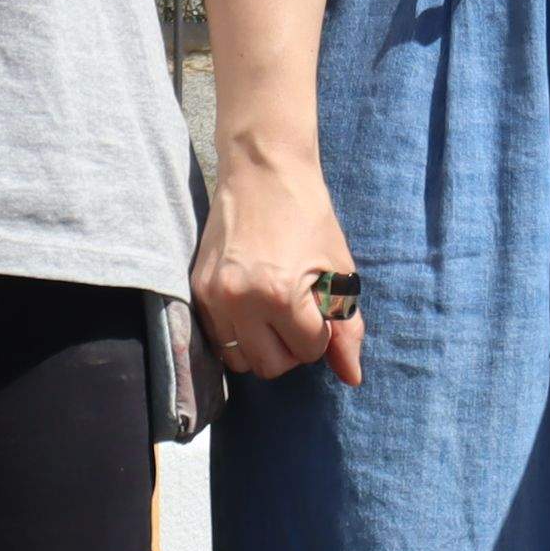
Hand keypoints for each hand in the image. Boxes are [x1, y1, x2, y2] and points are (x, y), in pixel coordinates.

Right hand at [192, 158, 363, 387]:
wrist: (263, 172)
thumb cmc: (309, 217)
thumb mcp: (338, 270)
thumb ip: (347, 328)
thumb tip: (353, 378)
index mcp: (280, 294)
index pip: (307, 351)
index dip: (321, 332)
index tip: (320, 303)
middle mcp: (239, 301)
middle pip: (269, 366)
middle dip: (292, 348)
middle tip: (300, 314)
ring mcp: (212, 297)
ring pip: (239, 359)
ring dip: (262, 346)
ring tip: (274, 313)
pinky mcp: (196, 290)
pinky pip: (216, 340)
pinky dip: (238, 334)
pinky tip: (252, 307)